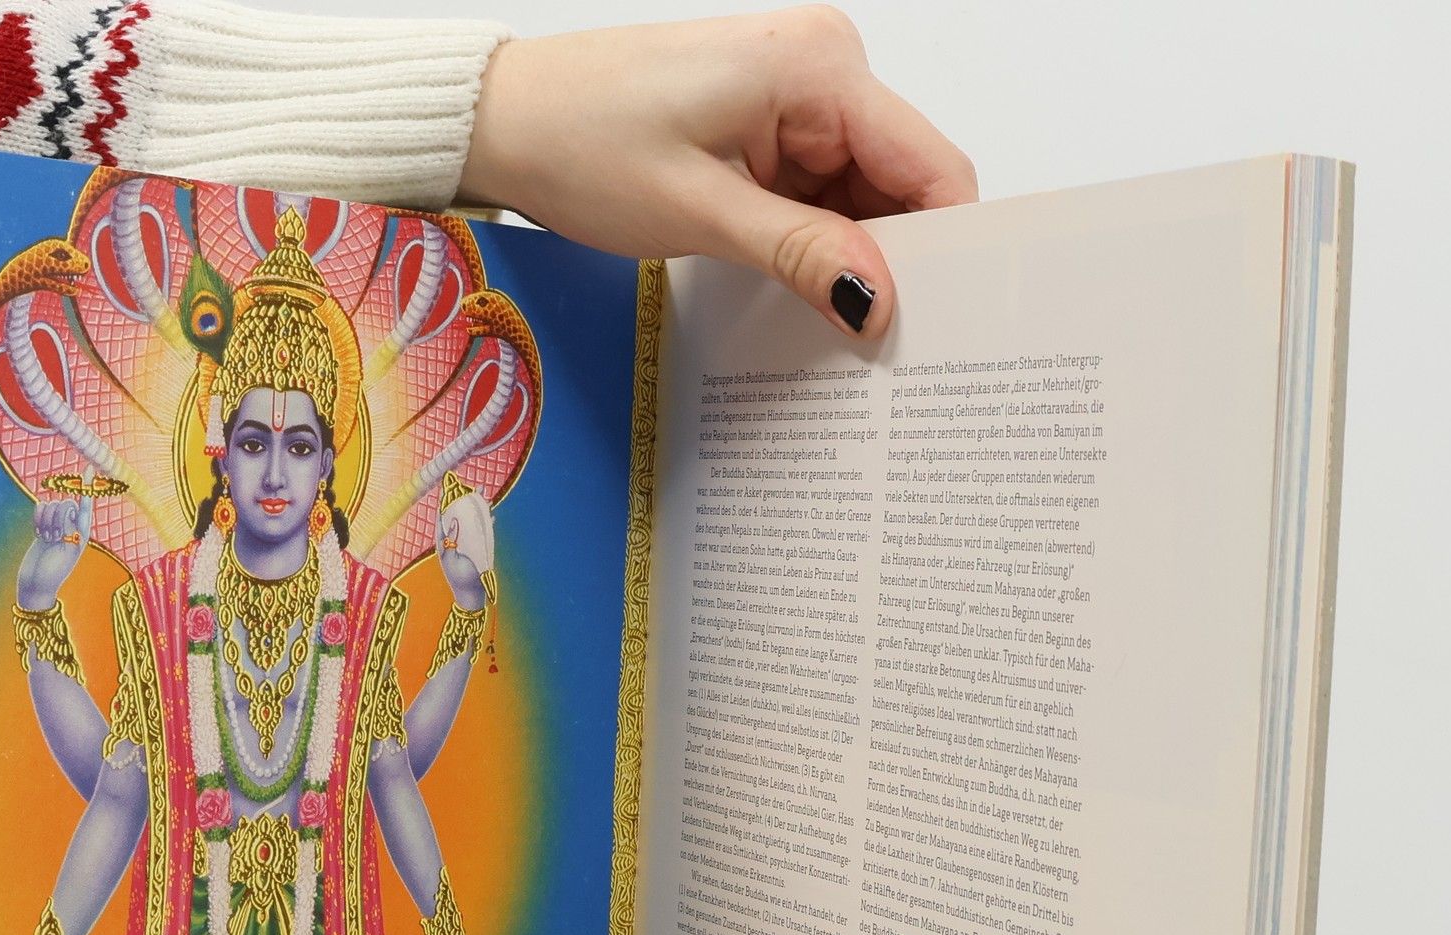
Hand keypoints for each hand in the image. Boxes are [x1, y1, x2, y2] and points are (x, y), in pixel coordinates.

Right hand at [16, 487, 93, 610]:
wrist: (35, 583)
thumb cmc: (54, 572)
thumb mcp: (67, 550)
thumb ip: (69, 528)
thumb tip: (66, 509)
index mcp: (83, 533)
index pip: (85, 504)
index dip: (87, 486)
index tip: (89, 469)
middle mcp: (72, 527)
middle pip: (64, 503)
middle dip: (56, 517)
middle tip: (53, 538)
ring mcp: (56, 526)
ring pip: (50, 505)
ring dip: (45, 521)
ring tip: (46, 540)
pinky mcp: (42, 526)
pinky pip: (39, 509)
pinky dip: (37, 520)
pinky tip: (38, 535)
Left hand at [436, 489, 493, 610]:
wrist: (471, 594)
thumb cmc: (459, 579)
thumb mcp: (451, 560)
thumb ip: (450, 541)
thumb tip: (452, 522)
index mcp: (444, 541)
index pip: (443, 516)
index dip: (445, 501)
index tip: (449, 487)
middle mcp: (455, 539)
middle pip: (459, 515)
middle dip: (465, 501)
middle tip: (472, 486)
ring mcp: (467, 543)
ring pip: (472, 521)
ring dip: (478, 509)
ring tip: (484, 495)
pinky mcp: (477, 548)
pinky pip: (482, 531)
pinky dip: (486, 523)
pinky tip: (491, 515)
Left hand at [462, 9, 976, 338]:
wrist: (508, 120)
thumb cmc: (582, 143)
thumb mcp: (701, 212)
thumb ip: (801, 254)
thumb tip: (879, 301)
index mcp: (820, 69)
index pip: (931, 167)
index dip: (942, 250)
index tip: (936, 326)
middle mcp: (823, 68)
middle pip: (903, 184)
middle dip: (895, 262)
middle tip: (883, 350)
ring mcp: (797, 97)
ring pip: (862, 197)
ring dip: (849, 259)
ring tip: (832, 329)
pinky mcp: (768, 125)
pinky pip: (819, 193)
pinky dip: (814, 244)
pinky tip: (799, 291)